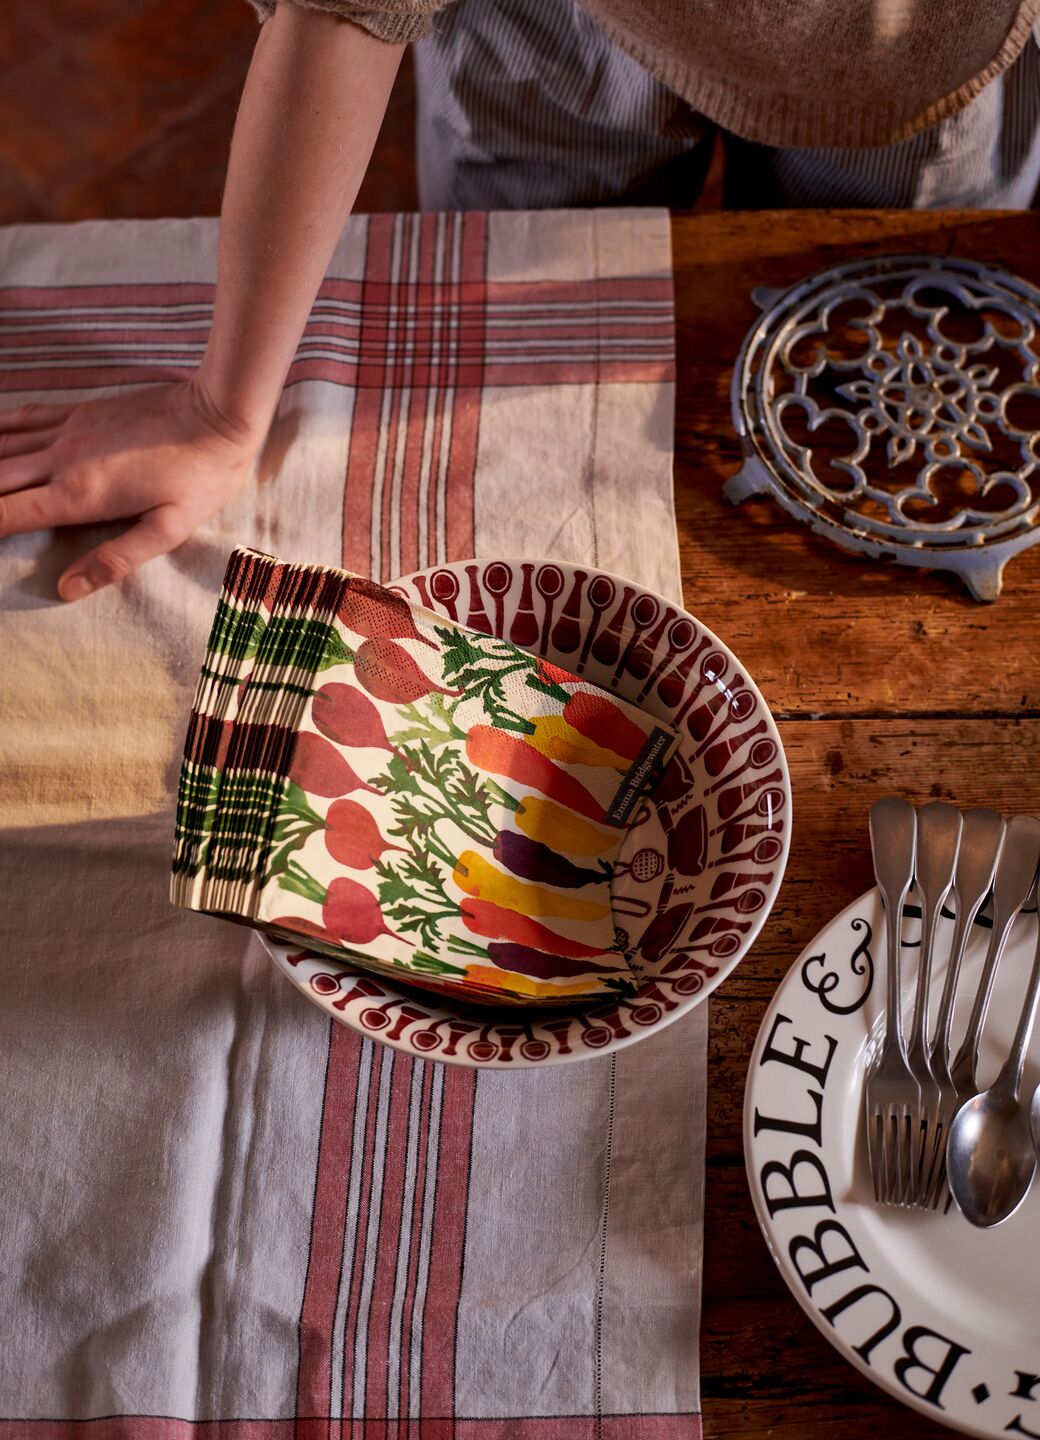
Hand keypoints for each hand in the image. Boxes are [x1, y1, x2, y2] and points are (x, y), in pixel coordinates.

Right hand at [0, 378, 265, 599]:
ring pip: (0, 446)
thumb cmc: (200, 477)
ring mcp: (67, 431)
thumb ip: (115, 560)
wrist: (216, 414)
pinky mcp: (79, 412)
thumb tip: (66, 590)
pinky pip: (23, 418)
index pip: (7, 514)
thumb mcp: (168, 530)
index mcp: (79, 494)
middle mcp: (61, 459)